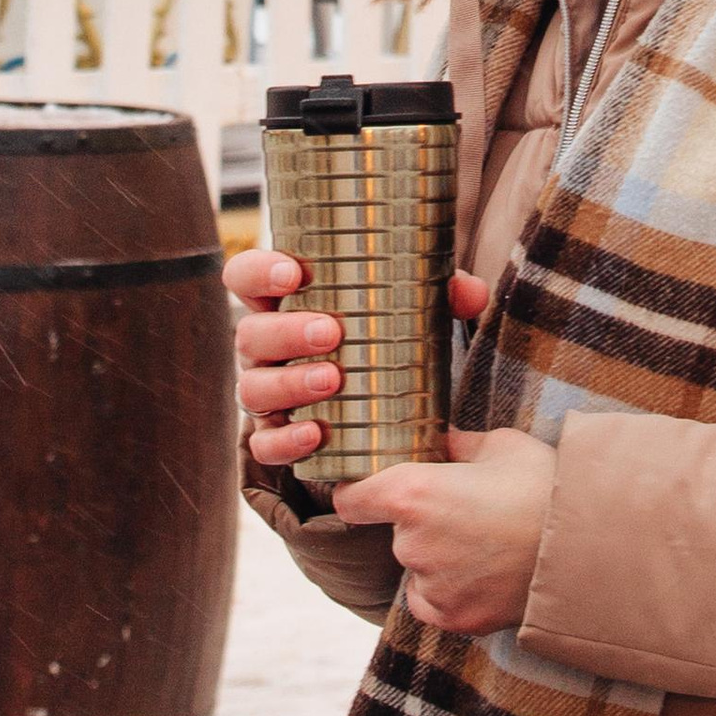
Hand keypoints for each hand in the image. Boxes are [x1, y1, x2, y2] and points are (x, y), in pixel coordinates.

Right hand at [228, 253, 491, 472]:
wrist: (372, 407)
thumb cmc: (378, 337)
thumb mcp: (404, 311)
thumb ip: (436, 294)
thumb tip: (470, 292)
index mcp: (282, 302)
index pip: (245, 277)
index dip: (258, 271)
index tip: (293, 273)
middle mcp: (264, 347)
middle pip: (250, 334)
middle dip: (286, 332)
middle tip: (330, 332)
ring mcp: (265, 393)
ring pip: (254, 388)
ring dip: (289, 383)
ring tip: (332, 380)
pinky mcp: (276, 437)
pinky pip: (265, 444)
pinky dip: (287, 440)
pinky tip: (314, 434)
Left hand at [333, 420, 555, 636]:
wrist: (588, 548)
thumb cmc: (543, 487)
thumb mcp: (499, 445)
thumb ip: (456, 444)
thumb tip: (439, 439)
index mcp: (414, 492)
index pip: (351, 499)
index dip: (357, 492)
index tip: (366, 490)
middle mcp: (411, 543)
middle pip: (395, 531)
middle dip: (419, 521)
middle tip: (465, 511)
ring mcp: (431, 585)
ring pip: (418, 566)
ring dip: (438, 556)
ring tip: (486, 542)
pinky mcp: (453, 618)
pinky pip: (433, 599)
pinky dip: (450, 588)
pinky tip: (485, 572)